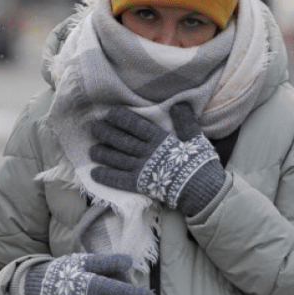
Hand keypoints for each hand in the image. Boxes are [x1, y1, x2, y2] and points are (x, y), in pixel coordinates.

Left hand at [90, 103, 225, 215]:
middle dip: (106, 133)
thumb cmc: (200, 163)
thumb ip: (186, 122)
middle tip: (93, 128)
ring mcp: (142, 169)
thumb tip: (179, 104)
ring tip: (92, 149)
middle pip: (122, 141)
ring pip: (117, 159)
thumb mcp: (196, 138)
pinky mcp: (139, 185)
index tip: (110, 114)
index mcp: (160, 139)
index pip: (136, 125)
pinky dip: (106, 176)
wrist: (202, 190)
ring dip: (103, 153)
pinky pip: (118, 180)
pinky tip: (94, 173)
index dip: (121, 119)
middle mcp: (147, 152)